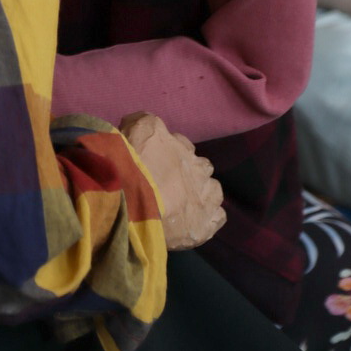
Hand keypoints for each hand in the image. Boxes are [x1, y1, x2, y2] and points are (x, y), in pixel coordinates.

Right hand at [120, 112, 225, 250]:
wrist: (132, 202)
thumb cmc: (133, 163)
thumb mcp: (135, 127)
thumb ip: (145, 122)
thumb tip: (149, 128)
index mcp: (183, 147)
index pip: (181, 145)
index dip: (169, 153)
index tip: (156, 161)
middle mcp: (199, 170)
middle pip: (200, 167)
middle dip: (188, 172)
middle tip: (167, 183)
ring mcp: (205, 200)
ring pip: (213, 191)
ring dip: (202, 193)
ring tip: (184, 203)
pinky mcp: (204, 227)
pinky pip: (217, 218)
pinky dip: (209, 216)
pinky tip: (196, 220)